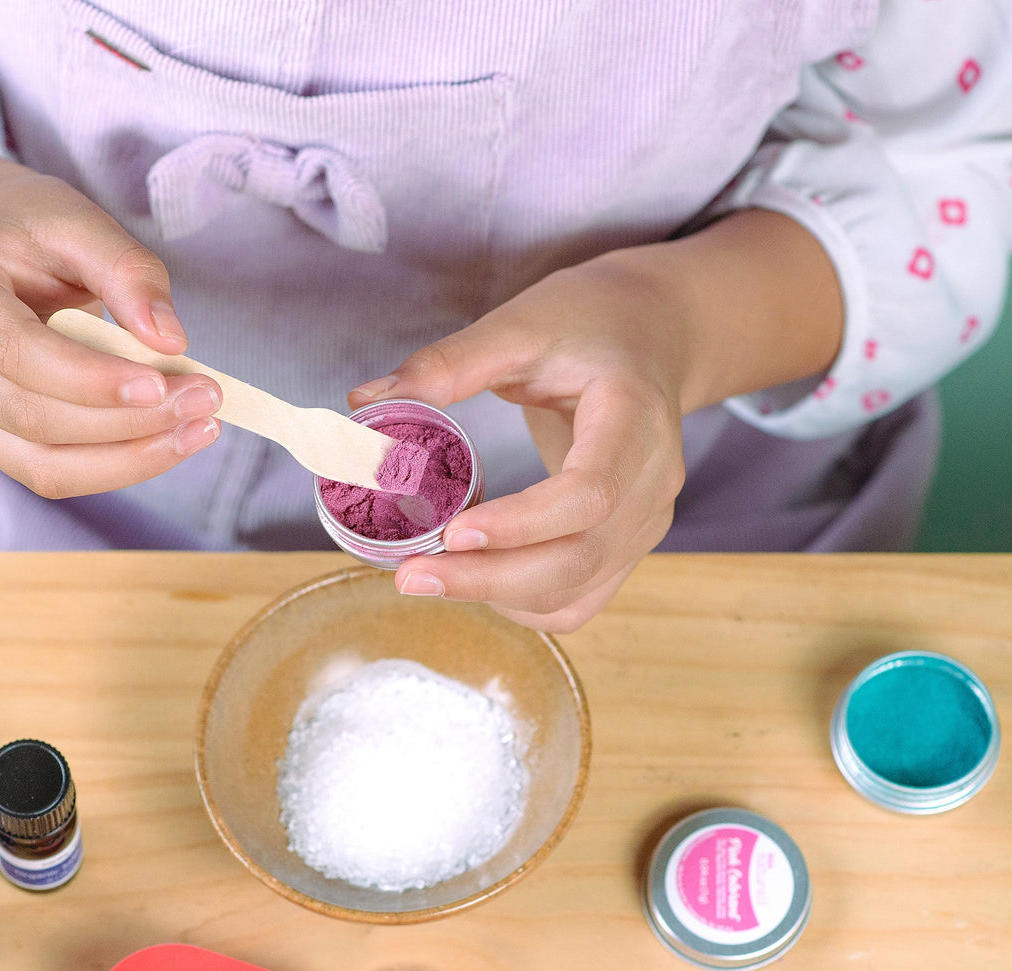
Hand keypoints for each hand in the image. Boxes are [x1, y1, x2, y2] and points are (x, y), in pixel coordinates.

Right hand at [0, 101, 220, 496]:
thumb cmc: (28, 231)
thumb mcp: (79, 221)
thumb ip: (129, 272)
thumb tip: (171, 341)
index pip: (16, 352)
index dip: (90, 380)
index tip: (162, 382)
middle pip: (35, 417)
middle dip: (130, 420)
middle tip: (205, 398)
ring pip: (44, 465)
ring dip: (131, 457)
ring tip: (198, 429)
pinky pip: (53, 474)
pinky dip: (118, 466)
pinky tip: (169, 442)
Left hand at [351, 257, 688, 632]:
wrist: (650, 337)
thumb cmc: (587, 323)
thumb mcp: (519, 326)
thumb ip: (446, 364)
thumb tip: (363, 400)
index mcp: (634, 419)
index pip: (590, 492)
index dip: (522, 524)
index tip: (452, 533)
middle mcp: (651, 482)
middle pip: (579, 557)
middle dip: (490, 579)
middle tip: (410, 576)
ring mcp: (645, 521)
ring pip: (576, 591)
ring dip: (499, 596)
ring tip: (428, 575)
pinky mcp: (628, 545)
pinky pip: (579, 600)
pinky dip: (524, 603)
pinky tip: (476, 579)